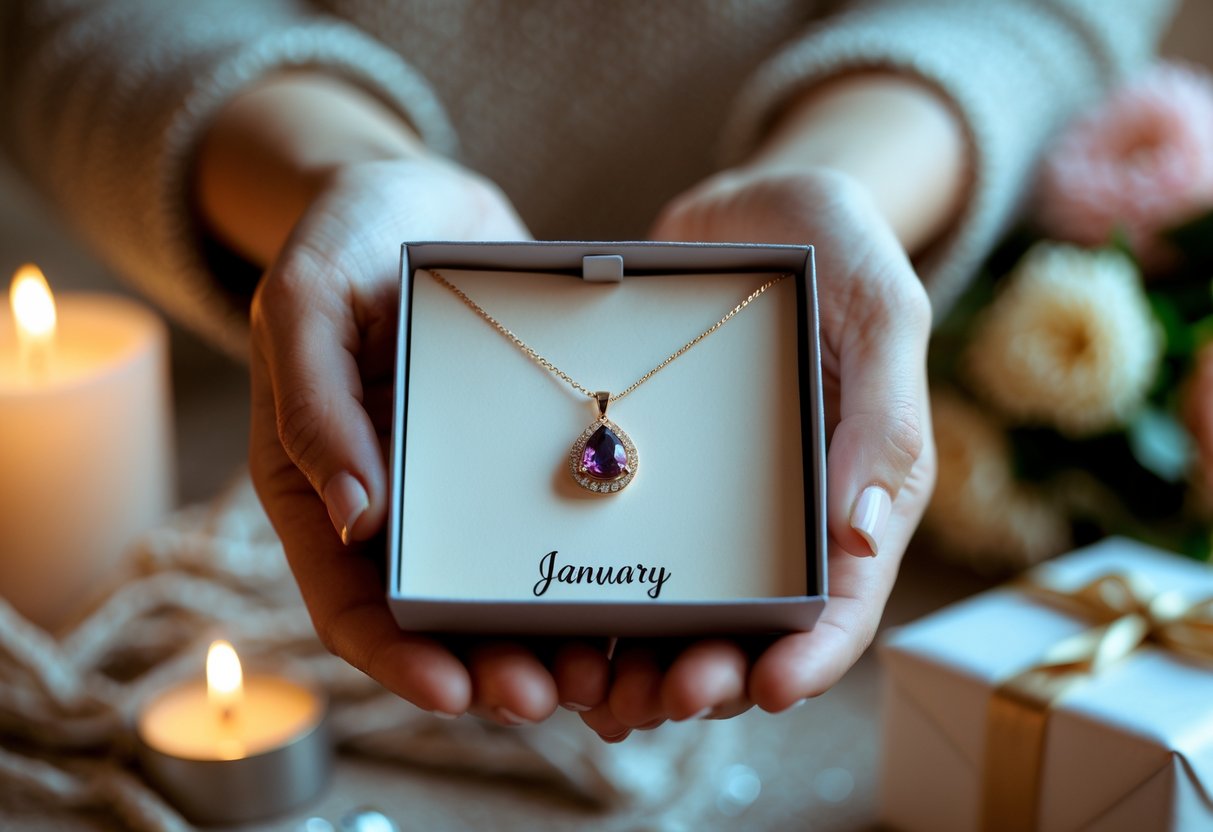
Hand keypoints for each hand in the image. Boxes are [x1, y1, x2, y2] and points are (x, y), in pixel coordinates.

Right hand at [248, 156, 611, 721]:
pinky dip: (586, 574)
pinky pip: (554, 526)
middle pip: (438, 617)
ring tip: (606, 674)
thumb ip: (314, 404)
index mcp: (323, 487)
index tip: (458, 691)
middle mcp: (395, 501)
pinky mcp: (521, 457)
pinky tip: (634, 604)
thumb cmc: (346, 238)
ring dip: (549, 640)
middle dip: (493, 667)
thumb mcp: (307, 300)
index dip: (399, 659)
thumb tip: (354, 520)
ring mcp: (461, 484)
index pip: (350, 603)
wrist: (421, 195)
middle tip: (556, 696)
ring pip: (503, 590)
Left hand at [578, 166, 935, 739]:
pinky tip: (557, 634)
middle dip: (713, 672)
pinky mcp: (652, 477)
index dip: (813, 656)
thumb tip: (865, 538)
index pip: (845, 598)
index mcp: (854, 490)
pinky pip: (626, 553)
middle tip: (660, 698)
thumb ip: (883, 414)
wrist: (747, 206)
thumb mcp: (879, 306)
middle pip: (755, 627)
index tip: (766, 690)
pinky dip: (598, 603)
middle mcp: (785, 513)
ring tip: (599, 694)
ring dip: (646, 661)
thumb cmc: (830, 244)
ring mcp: (716, 502)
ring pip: (685, 611)